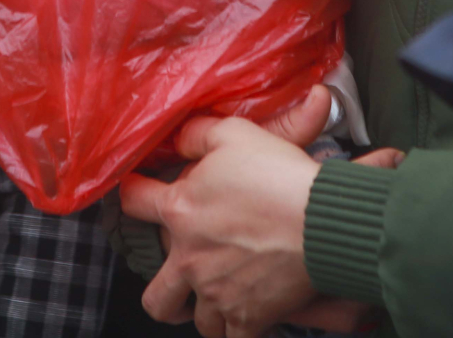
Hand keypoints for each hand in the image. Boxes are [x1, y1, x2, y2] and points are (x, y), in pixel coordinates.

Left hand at [121, 90, 399, 336]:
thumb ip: (198, 135)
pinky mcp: (247, 317)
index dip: (132, 194)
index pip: (133, 203)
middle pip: (156, 297)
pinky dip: (239, 330)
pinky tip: (248, 318)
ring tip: (219, 300)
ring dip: (205, 312)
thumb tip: (179, 139)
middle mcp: (190, 259)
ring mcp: (216, 294)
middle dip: (164, 293)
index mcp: (180, 212)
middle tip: (180, 281)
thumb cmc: (278, 175)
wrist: (320, 220)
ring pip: (198, 322)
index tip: (136, 195)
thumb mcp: (233, 134)